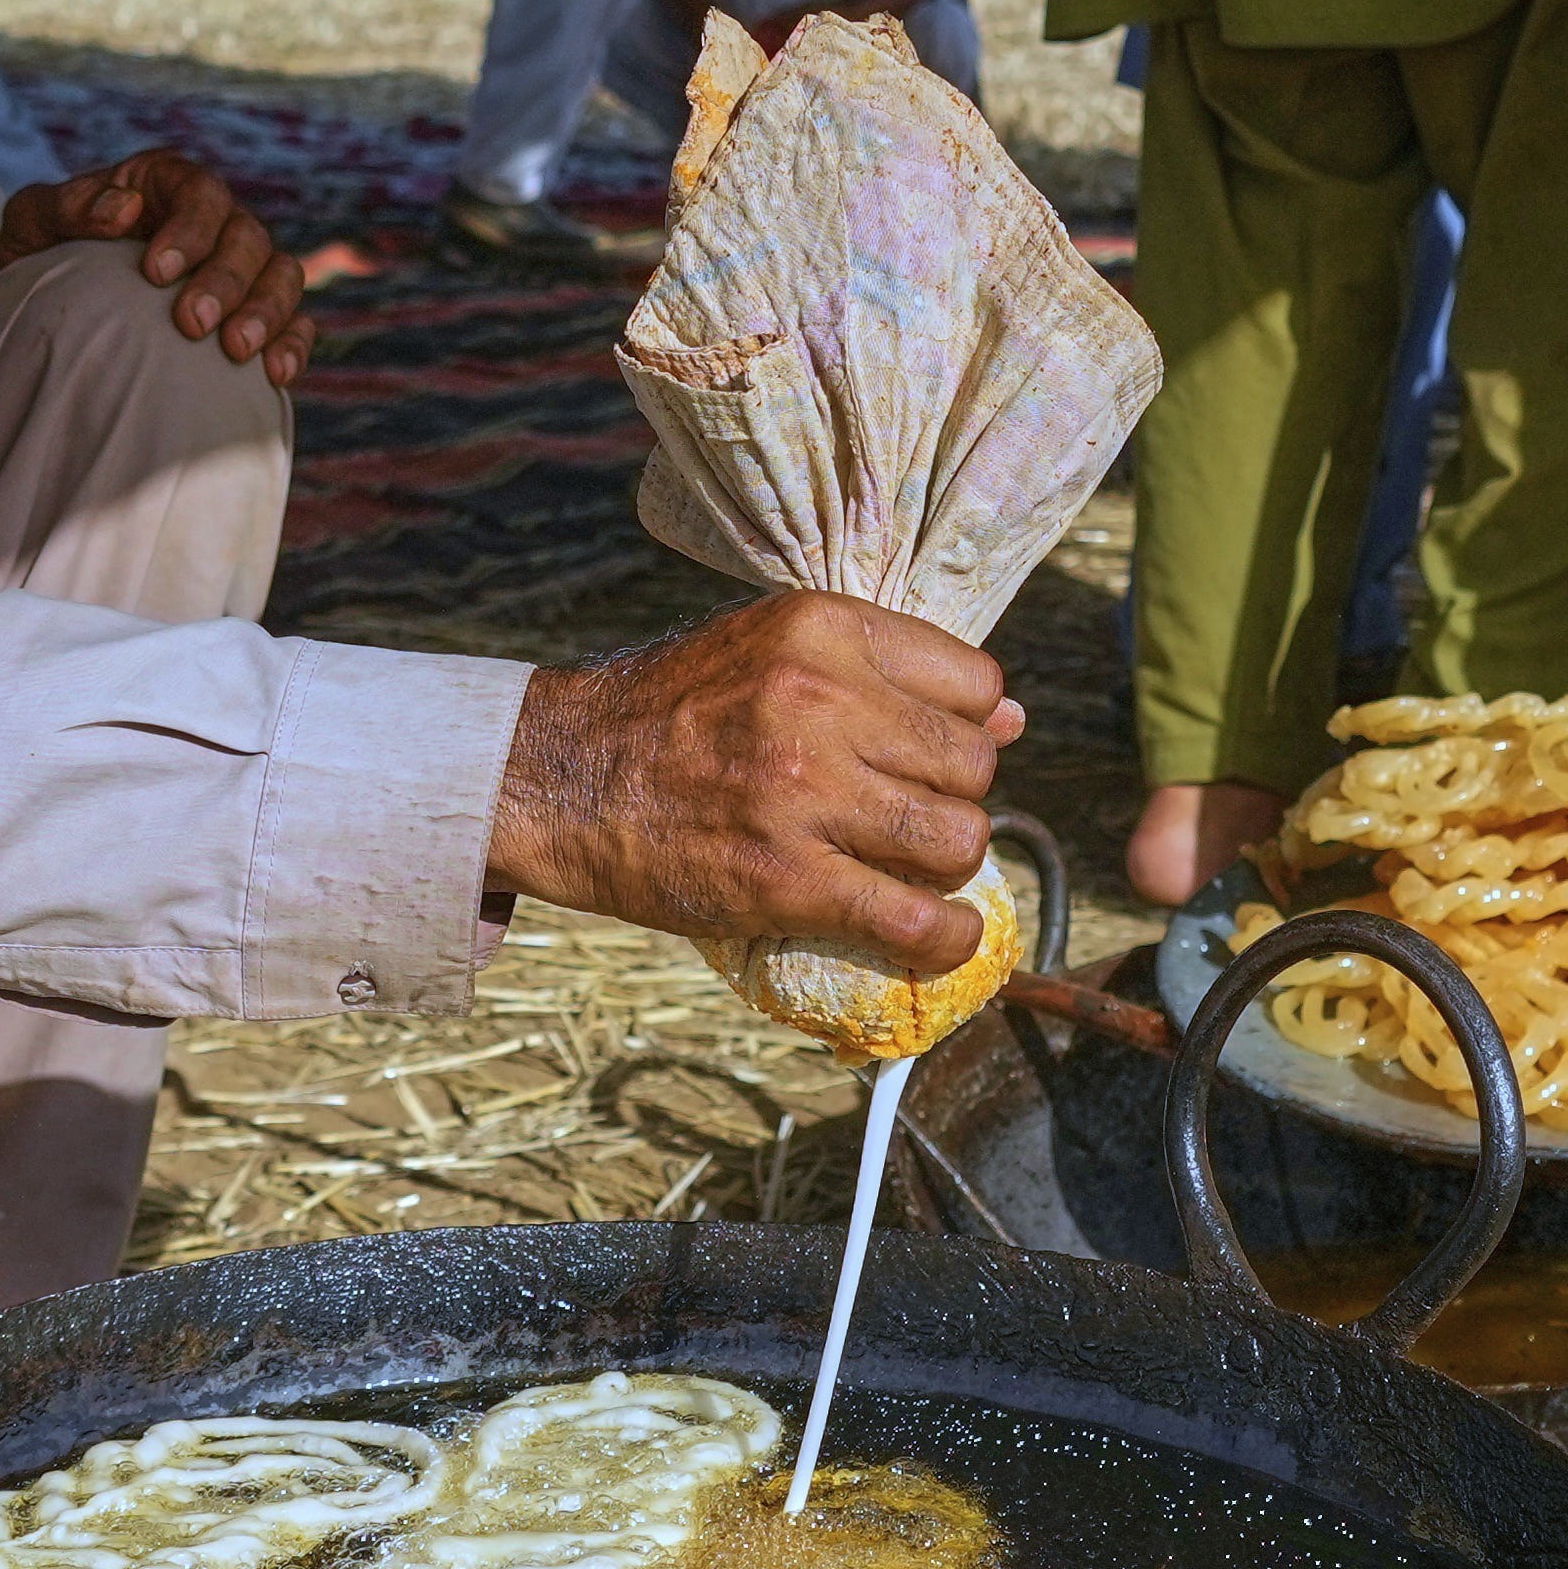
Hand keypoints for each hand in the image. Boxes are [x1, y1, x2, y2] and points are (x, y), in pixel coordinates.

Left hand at [0, 147, 308, 377]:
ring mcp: (240, 270)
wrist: (41, 312)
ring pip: (281, 275)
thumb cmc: (37, 256)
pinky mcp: (253, 318)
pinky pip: (294, 324)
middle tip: (191, 323)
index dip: (190, 228)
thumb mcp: (32, 222)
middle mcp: (214, 222)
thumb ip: (67, 207)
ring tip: (235, 350)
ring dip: (266, 311)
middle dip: (224, 279)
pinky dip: (291, 344)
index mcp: (165, 185)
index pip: (198, 192)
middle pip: (246, 237)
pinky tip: (273, 375)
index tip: (155, 271)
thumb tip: (123, 209)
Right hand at [489, 589, 1013, 969]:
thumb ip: (884, 674)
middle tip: (900, 815)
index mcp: (821, 629)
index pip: (974, 683)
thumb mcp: (770, 651)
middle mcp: (820, 700)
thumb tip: (1011, 720)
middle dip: (951, 799)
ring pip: (958, 839)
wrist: (556, 777)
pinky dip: (946, 939)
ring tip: (899, 865)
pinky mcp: (784, 878)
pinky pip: (915, 919)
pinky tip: (939, 935)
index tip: (926, 754)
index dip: (964, 727)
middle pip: (972, 766)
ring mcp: (803, 791)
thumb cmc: (667, 712)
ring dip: (943, 865)